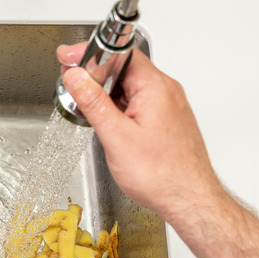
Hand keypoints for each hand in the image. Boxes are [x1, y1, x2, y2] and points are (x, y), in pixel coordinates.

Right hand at [57, 43, 221, 223]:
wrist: (189, 200)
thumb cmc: (161, 175)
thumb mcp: (116, 137)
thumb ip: (93, 103)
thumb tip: (76, 78)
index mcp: (155, 88)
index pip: (121, 55)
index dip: (91, 55)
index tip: (69, 60)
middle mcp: (166, 92)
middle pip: (124, 69)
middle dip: (95, 77)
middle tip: (72, 89)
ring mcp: (168, 106)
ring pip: (130, 88)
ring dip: (106, 95)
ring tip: (88, 111)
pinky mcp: (166, 120)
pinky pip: (139, 103)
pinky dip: (119, 108)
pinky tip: (108, 124)